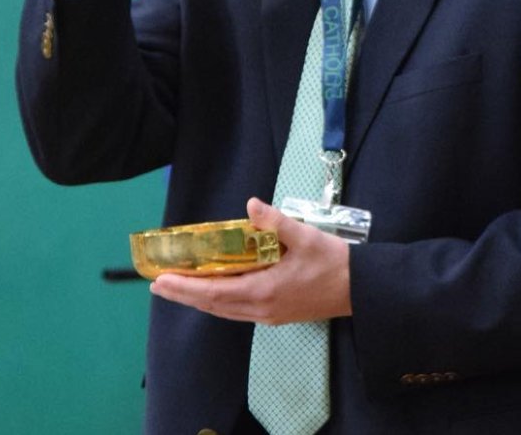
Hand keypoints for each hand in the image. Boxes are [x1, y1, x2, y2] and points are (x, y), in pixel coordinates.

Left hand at [149, 198, 352, 324]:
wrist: (363, 290)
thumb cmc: (333, 263)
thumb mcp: (304, 236)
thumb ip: (275, 220)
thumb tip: (251, 204)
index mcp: (264, 291)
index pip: (214, 291)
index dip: (185, 287)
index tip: (161, 281)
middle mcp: (261, 308)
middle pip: (213, 305)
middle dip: (183, 295)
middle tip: (157, 285)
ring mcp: (268, 315)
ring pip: (224, 310)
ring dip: (198, 300)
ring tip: (176, 289)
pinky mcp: (276, 314)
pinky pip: (237, 311)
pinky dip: (218, 302)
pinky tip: (211, 293)